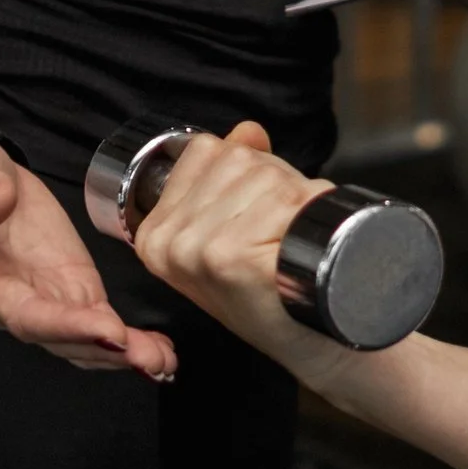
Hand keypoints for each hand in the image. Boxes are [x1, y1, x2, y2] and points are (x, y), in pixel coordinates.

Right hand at [0, 134, 176, 378]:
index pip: (25, 313)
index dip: (66, 326)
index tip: (110, 330)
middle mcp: (12, 299)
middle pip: (58, 338)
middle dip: (103, 350)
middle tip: (150, 359)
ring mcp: (41, 294)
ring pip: (80, 337)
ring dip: (121, 353)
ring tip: (163, 361)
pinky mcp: (66, 282)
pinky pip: (94, 319)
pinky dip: (124, 339)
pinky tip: (156, 349)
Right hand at [127, 122, 342, 379]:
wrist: (312, 337)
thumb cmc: (274, 287)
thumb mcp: (236, 228)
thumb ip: (233, 175)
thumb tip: (246, 130)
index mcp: (155, 232)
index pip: (205, 150)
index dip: (245, 168)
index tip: (254, 211)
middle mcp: (169, 240)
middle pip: (236, 158)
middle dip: (272, 182)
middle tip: (278, 231)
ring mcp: (199, 248)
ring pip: (264, 172)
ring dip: (293, 196)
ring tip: (288, 241)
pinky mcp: (232, 256)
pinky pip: (284, 196)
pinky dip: (308, 208)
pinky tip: (299, 247)